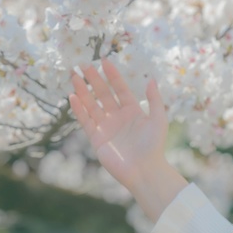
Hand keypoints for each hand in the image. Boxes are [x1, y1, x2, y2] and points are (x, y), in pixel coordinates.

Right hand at [69, 58, 187, 221]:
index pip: (119, 89)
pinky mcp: (97, 138)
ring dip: (82, 91)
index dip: (112, 75)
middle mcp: (117, 117)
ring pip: (91, 105)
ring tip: (74, 77)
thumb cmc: (154, 146)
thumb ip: (155, 100)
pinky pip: (86, 121)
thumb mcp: (158, 119)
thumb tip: (151, 79)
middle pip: (102, 94)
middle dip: (93, 80)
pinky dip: (79, 110)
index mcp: (132, 111)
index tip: (103, 61)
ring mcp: (106, 127)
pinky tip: (73, 97)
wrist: (144, 170)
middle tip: (83, 65)